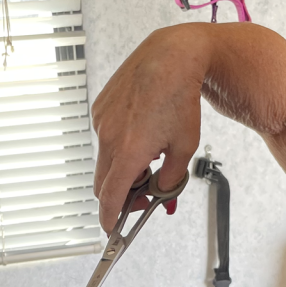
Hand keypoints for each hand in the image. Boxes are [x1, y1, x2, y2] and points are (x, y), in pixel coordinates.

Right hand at [91, 25, 210, 230]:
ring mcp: (101, 121)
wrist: (171, 57)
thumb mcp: (185, 146)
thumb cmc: (181, 98)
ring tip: (149, 154)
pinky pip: (104, 137)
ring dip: (122, 167)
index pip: (110, 198)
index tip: (112, 229)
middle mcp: (109, 137)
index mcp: (130, 152)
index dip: (110, 219)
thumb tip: (160, 193)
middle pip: (103, 183)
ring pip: (105, 160)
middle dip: (121, 195)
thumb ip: (171, 178)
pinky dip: (118, 144)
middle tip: (143, 195)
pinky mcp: (100, 107)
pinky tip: (140, 130)